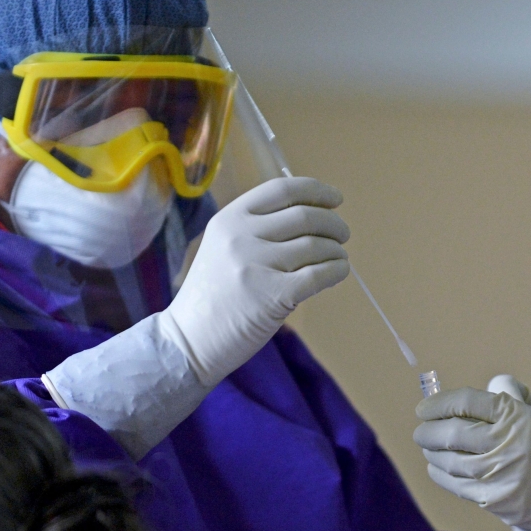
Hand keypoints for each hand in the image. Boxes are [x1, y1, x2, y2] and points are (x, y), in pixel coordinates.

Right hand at [159, 177, 349, 385]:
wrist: (188, 341)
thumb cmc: (215, 295)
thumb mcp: (224, 247)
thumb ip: (261, 229)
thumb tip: (318, 216)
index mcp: (229, 219)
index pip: (282, 189)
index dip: (316, 190)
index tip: (336, 199)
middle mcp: (241, 236)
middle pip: (305, 216)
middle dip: (333, 224)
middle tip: (342, 234)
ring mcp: (255, 265)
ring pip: (316, 246)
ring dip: (336, 250)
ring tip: (338, 258)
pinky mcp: (272, 295)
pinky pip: (319, 274)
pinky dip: (337, 270)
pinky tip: (339, 272)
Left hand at [414, 375, 530, 530]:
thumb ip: (506, 403)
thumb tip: (465, 398)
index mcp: (519, 416)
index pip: (467, 402)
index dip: (439, 402)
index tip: (425, 406)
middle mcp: (509, 444)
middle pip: (452, 432)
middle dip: (428, 429)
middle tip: (421, 427)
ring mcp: (503, 475)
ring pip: (450, 460)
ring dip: (432, 451)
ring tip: (428, 445)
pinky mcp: (498, 501)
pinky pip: (457, 485)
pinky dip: (441, 473)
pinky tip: (437, 467)